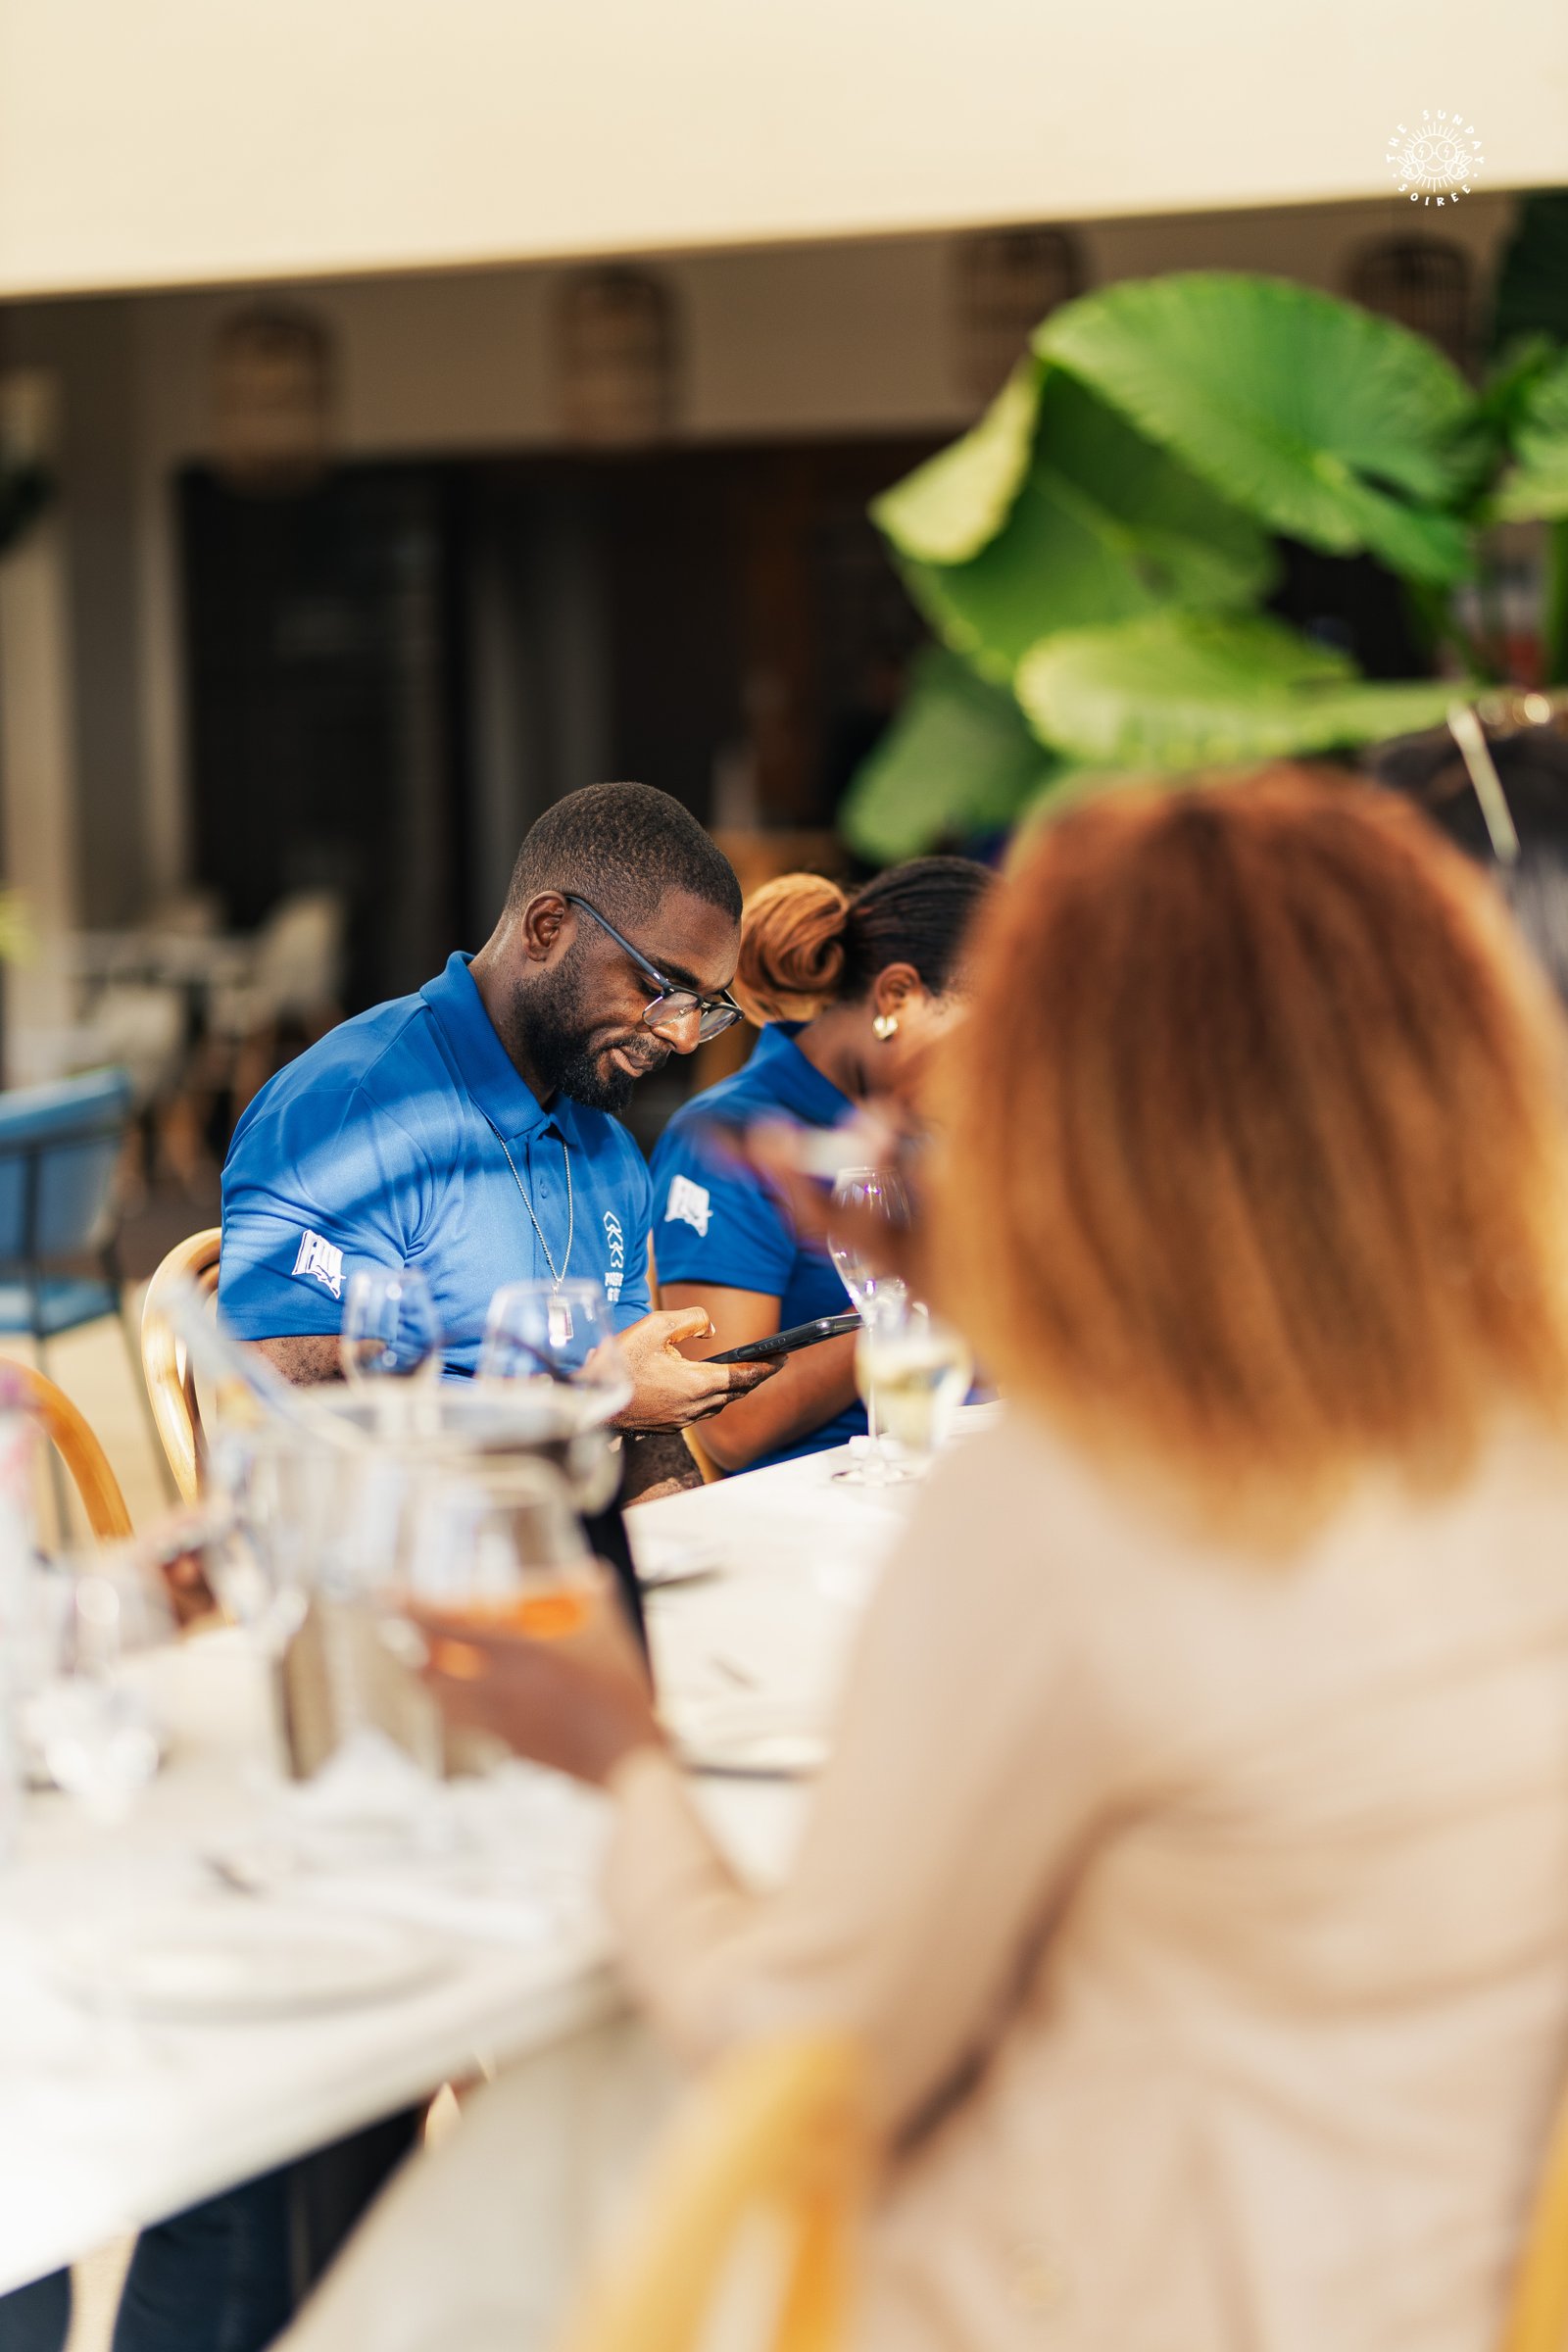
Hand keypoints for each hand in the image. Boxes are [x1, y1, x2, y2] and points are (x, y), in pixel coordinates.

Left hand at [408, 1575, 661, 1786]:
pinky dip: (461, 1707)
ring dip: (431, 1682)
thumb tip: (582, 1573)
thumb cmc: (619, 1691)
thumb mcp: (609, 1630)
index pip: (446, 1626)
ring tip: (431, 1666)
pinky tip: (476, 1698)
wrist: (624, 1761)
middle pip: (430, 1673)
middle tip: (415, 1634)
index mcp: (516, 1654)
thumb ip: (590, 1593)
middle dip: (415, 1652)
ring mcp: (498, 1724)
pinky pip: (469, 1723)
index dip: (412, 1607)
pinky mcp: (508, 1748)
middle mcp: (496, 1690)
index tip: (387, 1592)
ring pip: (442, 1704)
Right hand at [612, 1307, 776, 1430]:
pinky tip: (708, 1389)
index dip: (767, 1366)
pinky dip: (713, 1399)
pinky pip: (701, 1413)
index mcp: (696, 1384)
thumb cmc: (619, 1362)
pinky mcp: (668, 1426)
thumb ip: (690, 1320)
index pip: (744, 1376)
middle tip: (770, 1363)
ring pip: (719, 1405)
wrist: (588, 1400)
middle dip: (755, 1378)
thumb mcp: (654, 1326)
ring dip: (734, 1390)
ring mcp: (681, 1420)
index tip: (784, 1356)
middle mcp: (694, 1407)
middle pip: (736, 1393)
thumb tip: (711, 1331)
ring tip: (743, 1374)